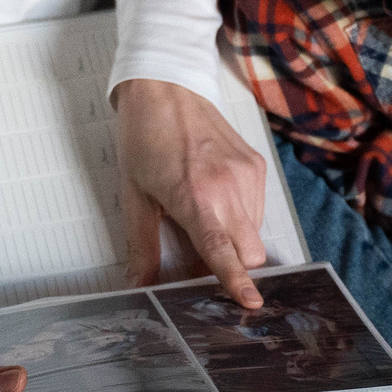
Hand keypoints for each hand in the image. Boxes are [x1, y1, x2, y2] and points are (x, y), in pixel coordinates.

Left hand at [114, 77, 268, 306]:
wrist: (166, 88)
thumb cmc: (144, 138)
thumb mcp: (134, 194)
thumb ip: (142, 244)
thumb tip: (140, 285)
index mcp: (194, 196)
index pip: (220, 251)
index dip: (235, 281)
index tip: (250, 303)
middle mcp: (228, 187)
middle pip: (250, 252)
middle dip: (235, 265)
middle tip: (204, 258)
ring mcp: (247, 174)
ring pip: (255, 232)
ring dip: (235, 239)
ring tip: (203, 214)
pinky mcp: (257, 164)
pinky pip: (258, 208)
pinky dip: (241, 215)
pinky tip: (215, 196)